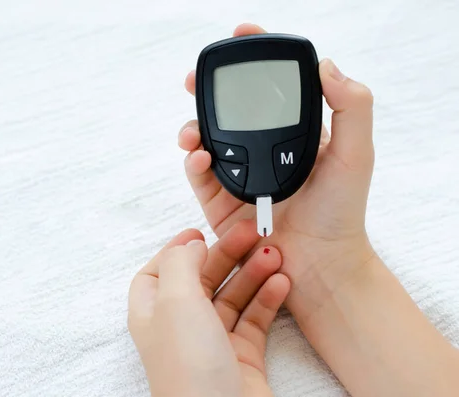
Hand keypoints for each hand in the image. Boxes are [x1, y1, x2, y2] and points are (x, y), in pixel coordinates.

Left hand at [128, 220, 289, 396]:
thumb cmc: (189, 367)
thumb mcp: (175, 301)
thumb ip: (180, 264)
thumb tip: (189, 244)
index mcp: (153, 313)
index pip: (157, 272)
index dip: (176, 250)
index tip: (202, 232)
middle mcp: (179, 327)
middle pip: (201, 280)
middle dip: (226, 255)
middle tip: (252, 234)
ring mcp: (211, 343)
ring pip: (232, 298)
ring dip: (252, 274)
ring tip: (274, 255)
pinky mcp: (241, 358)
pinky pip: (254, 320)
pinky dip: (267, 299)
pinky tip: (281, 283)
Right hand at [179, 23, 375, 309]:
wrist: (318, 263)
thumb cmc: (341, 213)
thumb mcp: (357, 154)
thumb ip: (351, 106)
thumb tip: (326, 65)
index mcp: (294, 132)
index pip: (272, 88)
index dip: (256, 61)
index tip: (243, 37)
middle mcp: (263, 148)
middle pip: (230, 110)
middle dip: (210, 91)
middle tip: (196, 79)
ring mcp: (239, 173)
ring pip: (207, 138)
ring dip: (193, 126)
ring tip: (193, 130)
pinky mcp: (220, 199)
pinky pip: (199, 173)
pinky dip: (193, 162)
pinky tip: (198, 156)